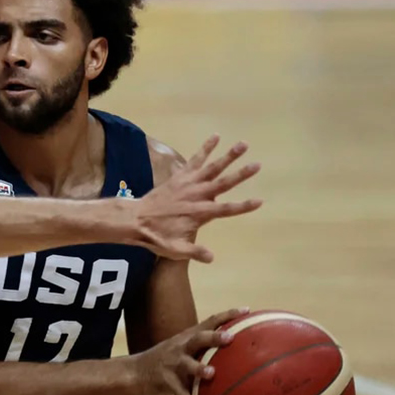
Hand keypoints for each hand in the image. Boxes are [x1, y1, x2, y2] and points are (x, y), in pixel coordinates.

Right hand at [131, 307, 247, 394]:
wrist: (136, 372)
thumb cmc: (168, 360)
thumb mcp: (184, 348)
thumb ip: (205, 348)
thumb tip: (239, 350)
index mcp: (188, 337)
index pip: (209, 321)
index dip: (228, 315)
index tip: (246, 310)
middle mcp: (180, 347)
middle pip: (198, 339)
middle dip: (213, 337)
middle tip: (230, 338)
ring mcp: (172, 364)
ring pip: (187, 364)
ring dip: (199, 368)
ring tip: (211, 373)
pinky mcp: (166, 381)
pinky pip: (179, 394)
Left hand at [135, 135, 261, 261]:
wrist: (134, 220)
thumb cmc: (156, 237)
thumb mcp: (175, 250)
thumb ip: (194, 252)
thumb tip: (212, 257)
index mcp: (199, 213)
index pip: (226, 209)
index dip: (243, 206)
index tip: (259, 201)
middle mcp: (196, 195)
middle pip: (223, 183)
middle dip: (241, 174)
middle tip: (257, 165)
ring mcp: (188, 183)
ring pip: (212, 167)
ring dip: (228, 156)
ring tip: (243, 144)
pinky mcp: (180, 177)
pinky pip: (195, 160)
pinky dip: (205, 148)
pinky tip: (215, 137)